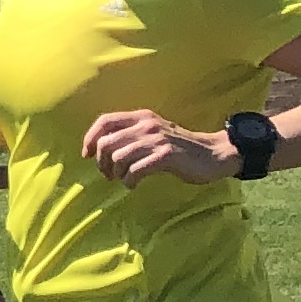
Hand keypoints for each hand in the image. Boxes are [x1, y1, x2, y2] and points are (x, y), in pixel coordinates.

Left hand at [83, 108, 239, 183]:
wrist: (213, 154)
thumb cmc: (180, 148)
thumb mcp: (154, 133)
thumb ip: (131, 135)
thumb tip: (100, 148)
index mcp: (142, 117)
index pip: (105, 121)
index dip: (90, 138)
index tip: (87, 155)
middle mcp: (147, 125)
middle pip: (107, 143)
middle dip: (101, 162)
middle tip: (108, 175)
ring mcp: (157, 140)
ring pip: (118, 157)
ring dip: (116, 173)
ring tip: (123, 179)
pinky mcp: (166, 156)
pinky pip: (135, 170)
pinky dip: (129, 180)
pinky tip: (133, 184)